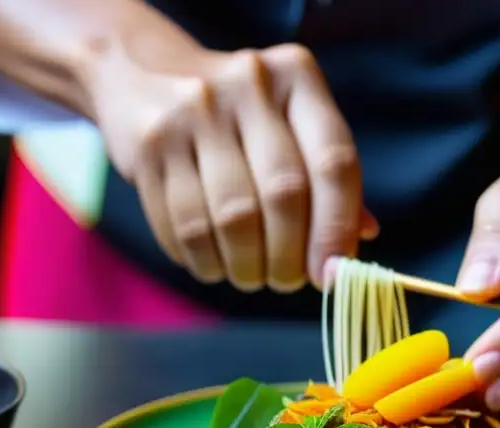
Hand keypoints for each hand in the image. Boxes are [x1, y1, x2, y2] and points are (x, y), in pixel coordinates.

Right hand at [90, 42, 376, 291]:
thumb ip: (328, 179)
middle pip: (283, 195)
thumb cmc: (239, 116)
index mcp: (297, 77)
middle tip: (287, 281)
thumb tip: (358, 243)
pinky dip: (204, 261)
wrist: (141, 73)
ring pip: (232, 219)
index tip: (331, 274)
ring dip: (246, 267)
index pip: (334, 163)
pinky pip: (183, 227)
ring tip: (250, 275)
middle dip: (290, 257)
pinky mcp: (149, 144)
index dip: (336, 228)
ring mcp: (192, 111)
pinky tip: (212, 262)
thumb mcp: (292, 126)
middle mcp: (247, 83)